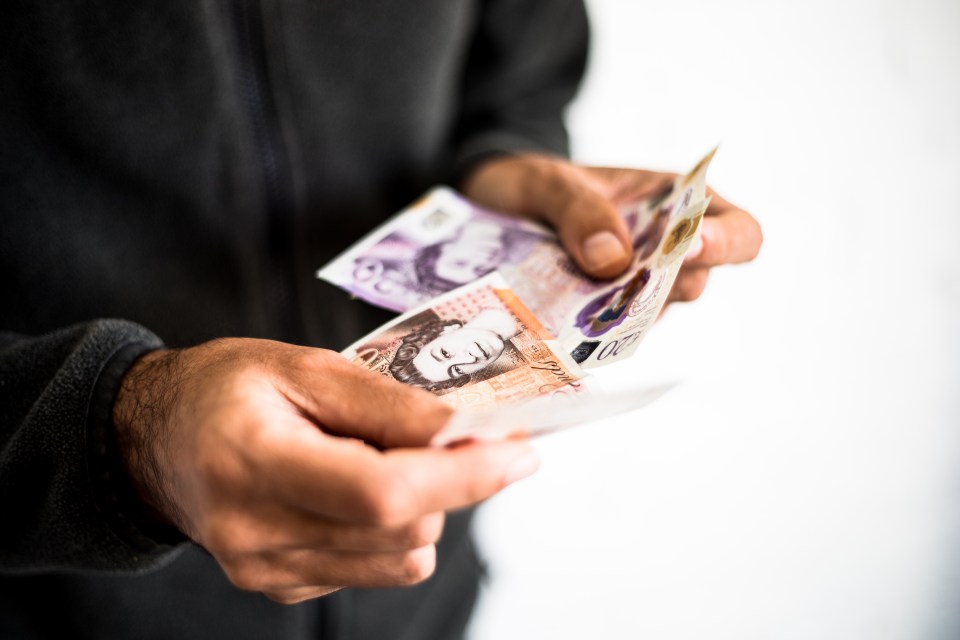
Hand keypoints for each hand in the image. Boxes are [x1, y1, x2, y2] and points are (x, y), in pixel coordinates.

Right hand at [113, 338, 538, 603]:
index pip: (382, 494)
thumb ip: (384, 401)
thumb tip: (464, 429)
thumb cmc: (226, 388)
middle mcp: (257, 532)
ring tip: (382, 455)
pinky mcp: (280, 586)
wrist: (154, 439)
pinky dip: (388, 528)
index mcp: (254, 461)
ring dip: (422, 507)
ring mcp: (267, 569)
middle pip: (402, 529)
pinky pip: (372, 568)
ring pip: (399, 557)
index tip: (518, 453)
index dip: (462, 477)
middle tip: (447, 435)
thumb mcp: (301, 365)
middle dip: (448, 482)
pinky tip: (354, 487)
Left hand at [461, 153, 761, 301]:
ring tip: (571, 301)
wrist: (492, 205)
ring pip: (651, 314)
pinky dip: (589, 329)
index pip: (738, 229)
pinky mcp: (601, 314)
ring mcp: (633, 285)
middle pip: (695, 282)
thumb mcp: (548, 184)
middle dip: (660, 286)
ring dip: (619, 311)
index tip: (689, 247)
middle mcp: (664, 248)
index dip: (727, 243)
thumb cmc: (532, 182)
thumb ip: (580, 211)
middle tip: (611, 283)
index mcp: (673, 200)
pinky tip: (555, 320)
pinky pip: (609, 332)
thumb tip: (614, 261)